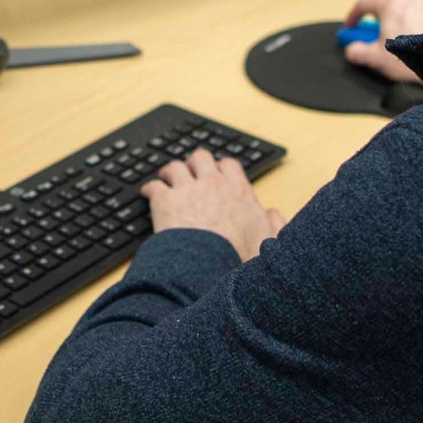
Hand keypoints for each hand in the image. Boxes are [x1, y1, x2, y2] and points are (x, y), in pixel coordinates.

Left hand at [141, 148, 284, 261]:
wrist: (209, 265)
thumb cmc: (239, 257)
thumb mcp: (269, 242)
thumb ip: (275, 225)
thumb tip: (274, 214)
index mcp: (238, 192)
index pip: (230, 166)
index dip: (222, 168)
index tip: (219, 174)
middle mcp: (212, 184)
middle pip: (201, 157)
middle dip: (195, 163)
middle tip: (190, 172)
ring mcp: (187, 190)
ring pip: (175, 167)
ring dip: (171, 172)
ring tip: (167, 179)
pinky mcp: (165, 201)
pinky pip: (154, 186)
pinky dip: (150, 189)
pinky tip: (148, 194)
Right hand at [342, 0, 422, 84]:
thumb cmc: (410, 56)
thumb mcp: (376, 58)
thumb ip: (359, 52)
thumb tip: (352, 50)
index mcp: (390, 5)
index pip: (364, 3)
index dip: (354, 15)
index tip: (351, 27)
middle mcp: (411, 0)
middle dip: (385, 6)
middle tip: (382, 24)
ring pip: (413, 1)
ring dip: (405, 12)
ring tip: (404, 32)